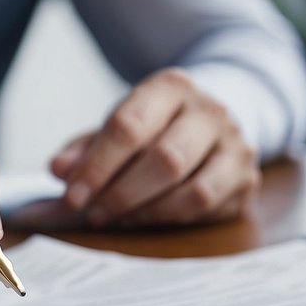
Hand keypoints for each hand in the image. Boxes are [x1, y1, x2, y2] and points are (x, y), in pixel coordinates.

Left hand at [51, 68, 259, 227]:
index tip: (72, 195)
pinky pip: (208, 208)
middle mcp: (210, 111)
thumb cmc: (151, 129)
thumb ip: (83, 150)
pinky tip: (145, 219)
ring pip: (192, 189)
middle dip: (121, 193)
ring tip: (114, 218)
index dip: (97, 165)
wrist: (208, 125)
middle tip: (92, 214)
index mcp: (170, 87)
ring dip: (145, 211)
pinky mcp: (246, 179)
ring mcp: (235, 145)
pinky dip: (170, 219)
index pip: (129, 125)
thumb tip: (59, 169)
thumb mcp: (113, 130)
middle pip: (164, 159)